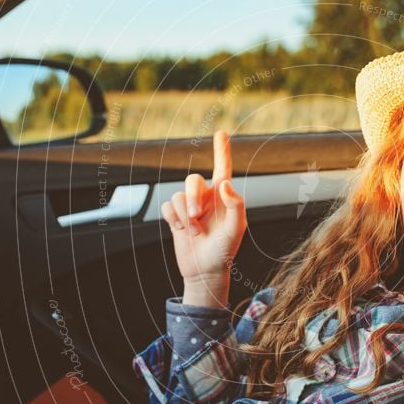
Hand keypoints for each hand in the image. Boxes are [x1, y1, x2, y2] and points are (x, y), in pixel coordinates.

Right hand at [161, 130, 246, 297]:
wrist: (204, 271)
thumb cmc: (225, 251)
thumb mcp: (236, 229)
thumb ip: (235, 205)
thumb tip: (224, 184)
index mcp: (223, 197)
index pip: (222, 168)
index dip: (221, 150)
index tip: (221, 132)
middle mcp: (206, 198)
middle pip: (192, 180)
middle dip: (192, 198)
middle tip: (197, 218)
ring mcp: (190, 207)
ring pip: (178, 195)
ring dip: (185, 215)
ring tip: (195, 232)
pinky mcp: (176, 217)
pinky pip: (168, 206)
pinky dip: (174, 219)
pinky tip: (182, 231)